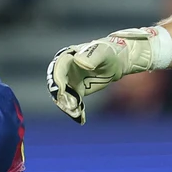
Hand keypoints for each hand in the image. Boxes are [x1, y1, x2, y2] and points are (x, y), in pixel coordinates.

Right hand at [46, 27, 165, 122]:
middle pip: (57, 85)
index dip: (57, 80)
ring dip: (68, 106)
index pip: (57, 69)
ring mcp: (69, 81)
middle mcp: (64, 70)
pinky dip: (76, 110)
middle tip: (71, 106)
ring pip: (63, 96)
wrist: (115, 61)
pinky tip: (81, 118)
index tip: (61, 91)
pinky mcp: (77, 91)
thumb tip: (79, 62)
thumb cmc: (107, 53)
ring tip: (76, 114)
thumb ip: (91, 56)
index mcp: (66, 57)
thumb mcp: (102, 53)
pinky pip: (73, 102)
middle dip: (61, 97)